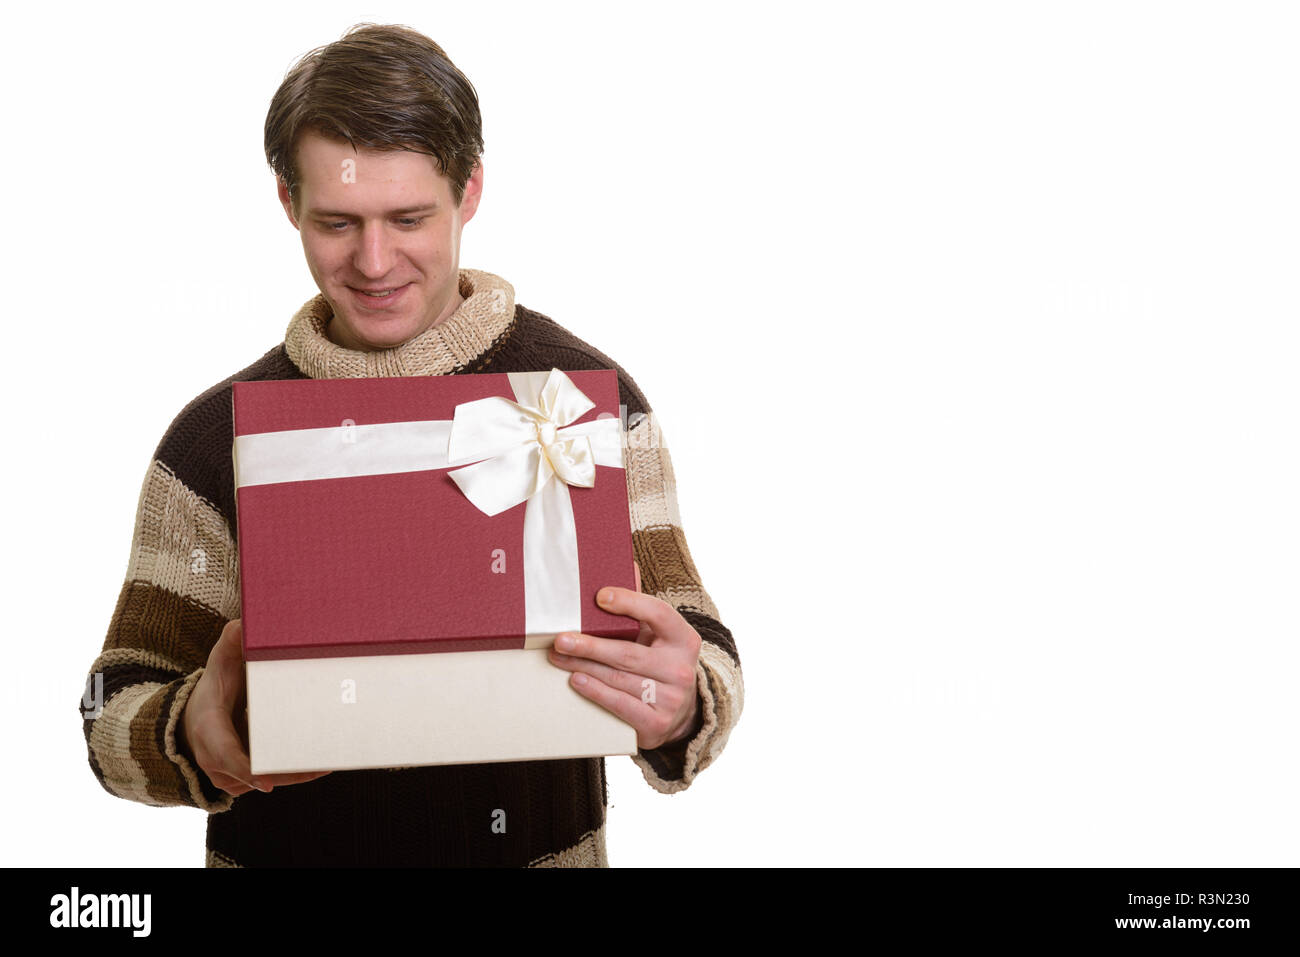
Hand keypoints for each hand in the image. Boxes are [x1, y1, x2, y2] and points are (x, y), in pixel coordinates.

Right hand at [178, 618, 331, 796]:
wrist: (196, 717)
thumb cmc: (214, 686)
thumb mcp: (218, 662)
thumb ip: (230, 642)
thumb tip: (243, 624)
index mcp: (208, 729)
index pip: (224, 753)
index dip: (245, 769)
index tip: (267, 780)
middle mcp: (215, 760)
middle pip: (255, 774)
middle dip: (288, 772)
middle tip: (324, 763)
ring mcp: (229, 775)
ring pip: (268, 780)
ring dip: (298, 774)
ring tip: (331, 761)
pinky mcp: (244, 780)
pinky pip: (272, 780)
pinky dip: (295, 773)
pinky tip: (324, 763)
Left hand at [547, 561, 703, 749]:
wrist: (681, 715)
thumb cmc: (660, 664)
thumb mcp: (658, 636)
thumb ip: (640, 606)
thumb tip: (626, 564)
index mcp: (684, 639)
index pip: (658, 614)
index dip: (630, 603)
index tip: (600, 596)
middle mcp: (682, 668)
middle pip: (629, 652)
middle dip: (590, 645)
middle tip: (560, 638)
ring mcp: (671, 698)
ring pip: (618, 678)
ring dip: (583, 666)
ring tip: (558, 657)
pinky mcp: (656, 723)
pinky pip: (619, 704)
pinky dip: (595, 691)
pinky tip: (576, 679)